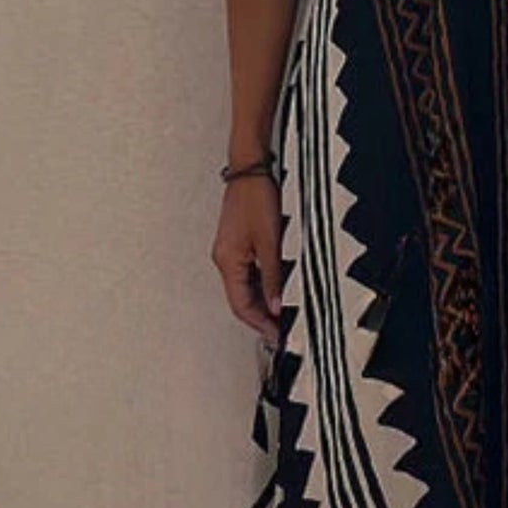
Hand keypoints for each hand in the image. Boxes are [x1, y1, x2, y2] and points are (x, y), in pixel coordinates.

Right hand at [212, 174, 282, 342]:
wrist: (250, 170)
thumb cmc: (258, 200)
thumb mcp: (271, 242)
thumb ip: (273, 277)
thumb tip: (276, 307)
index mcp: (228, 262)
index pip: (241, 305)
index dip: (260, 324)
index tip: (277, 336)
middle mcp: (224, 260)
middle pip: (240, 300)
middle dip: (261, 318)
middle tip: (283, 331)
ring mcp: (229, 252)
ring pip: (244, 288)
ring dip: (262, 303)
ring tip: (283, 316)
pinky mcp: (237, 244)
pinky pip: (247, 274)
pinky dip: (261, 286)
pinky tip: (277, 291)